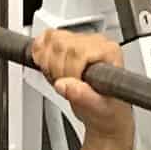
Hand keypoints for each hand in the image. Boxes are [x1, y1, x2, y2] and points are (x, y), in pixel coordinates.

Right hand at [31, 27, 135, 146]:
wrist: (105, 111)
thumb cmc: (106, 109)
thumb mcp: (98, 109)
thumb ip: (83, 97)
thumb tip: (63, 85)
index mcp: (108, 53)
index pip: (77, 51)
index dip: (67, 71)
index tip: (69, 88)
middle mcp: (96, 42)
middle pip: (62, 43)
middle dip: (56, 69)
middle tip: (64, 86)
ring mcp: (82, 40)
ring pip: (52, 39)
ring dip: (48, 62)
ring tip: (59, 79)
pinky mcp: (69, 43)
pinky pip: (48, 38)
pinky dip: (42, 53)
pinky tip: (49, 67)